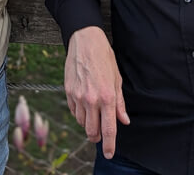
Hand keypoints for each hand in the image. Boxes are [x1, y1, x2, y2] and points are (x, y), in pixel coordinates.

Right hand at [64, 26, 129, 158]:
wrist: (85, 40)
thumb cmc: (104, 57)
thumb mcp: (117, 79)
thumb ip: (119, 103)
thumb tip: (124, 120)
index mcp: (107, 97)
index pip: (109, 129)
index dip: (110, 145)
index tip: (110, 153)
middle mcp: (92, 99)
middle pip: (92, 132)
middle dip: (97, 137)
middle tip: (101, 135)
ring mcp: (78, 96)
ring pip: (82, 124)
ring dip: (89, 125)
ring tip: (94, 116)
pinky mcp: (68, 91)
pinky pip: (74, 112)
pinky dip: (80, 115)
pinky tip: (85, 107)